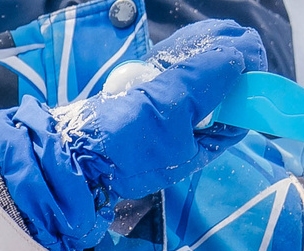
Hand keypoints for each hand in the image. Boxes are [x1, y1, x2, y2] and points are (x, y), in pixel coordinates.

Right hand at [0, 21, 264, 250]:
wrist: (59, 160)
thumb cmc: (118, 141)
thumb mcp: (169, 106)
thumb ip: (206, 76)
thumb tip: (241, 49)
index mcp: (200, 145)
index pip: (238, 107)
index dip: (243, 72)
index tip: (238, 43)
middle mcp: (182, 140)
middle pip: (214, 95)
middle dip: (214, 63)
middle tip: (207, 37)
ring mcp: (156, 130)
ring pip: (185, 88)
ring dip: (186, 64)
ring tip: (181, 46)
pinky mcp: (131, 119)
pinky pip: (157, 90)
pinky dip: (159, 73)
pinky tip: (150, 67)